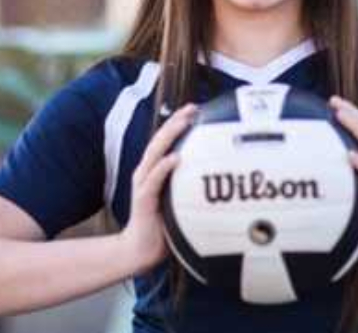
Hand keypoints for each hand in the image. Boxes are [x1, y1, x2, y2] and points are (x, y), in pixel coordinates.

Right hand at [119, 102, 196, 273]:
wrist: (140, 250)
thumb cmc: (163, 224)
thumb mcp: (179, 198)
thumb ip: (190, 183)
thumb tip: (217, 174)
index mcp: (155, 170)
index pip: (166, 140)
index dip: (179, 122)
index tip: (197, 109)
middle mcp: (147, 172)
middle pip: (160, 140)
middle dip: (176, 122)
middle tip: (193, 108)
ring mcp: (144, 185)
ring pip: (156, 154)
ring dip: (170, 136)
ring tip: (184, 122)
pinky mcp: (143, 200)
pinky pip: (154, 181)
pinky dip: (164, 167)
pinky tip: (176, 157)